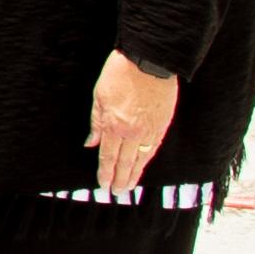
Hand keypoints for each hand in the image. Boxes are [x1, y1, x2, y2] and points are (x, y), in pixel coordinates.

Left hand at [87, 50, 178, 192]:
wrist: (148, 61)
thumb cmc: (119, 74)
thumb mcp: (99, 97)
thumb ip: (96, 122)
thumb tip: (91, 142)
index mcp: (113, 125)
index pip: (108, 156)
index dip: (105, 172)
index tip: (102, 184)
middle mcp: (132, 132)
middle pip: (124, 162)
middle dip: (119, 179)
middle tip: (116, 192)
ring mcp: (149, 130)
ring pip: (140, 159)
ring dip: (134, 174)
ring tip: (129, 187)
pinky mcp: (162, 124)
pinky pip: (153, 148)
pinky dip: (147, 160)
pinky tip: (143, 166)